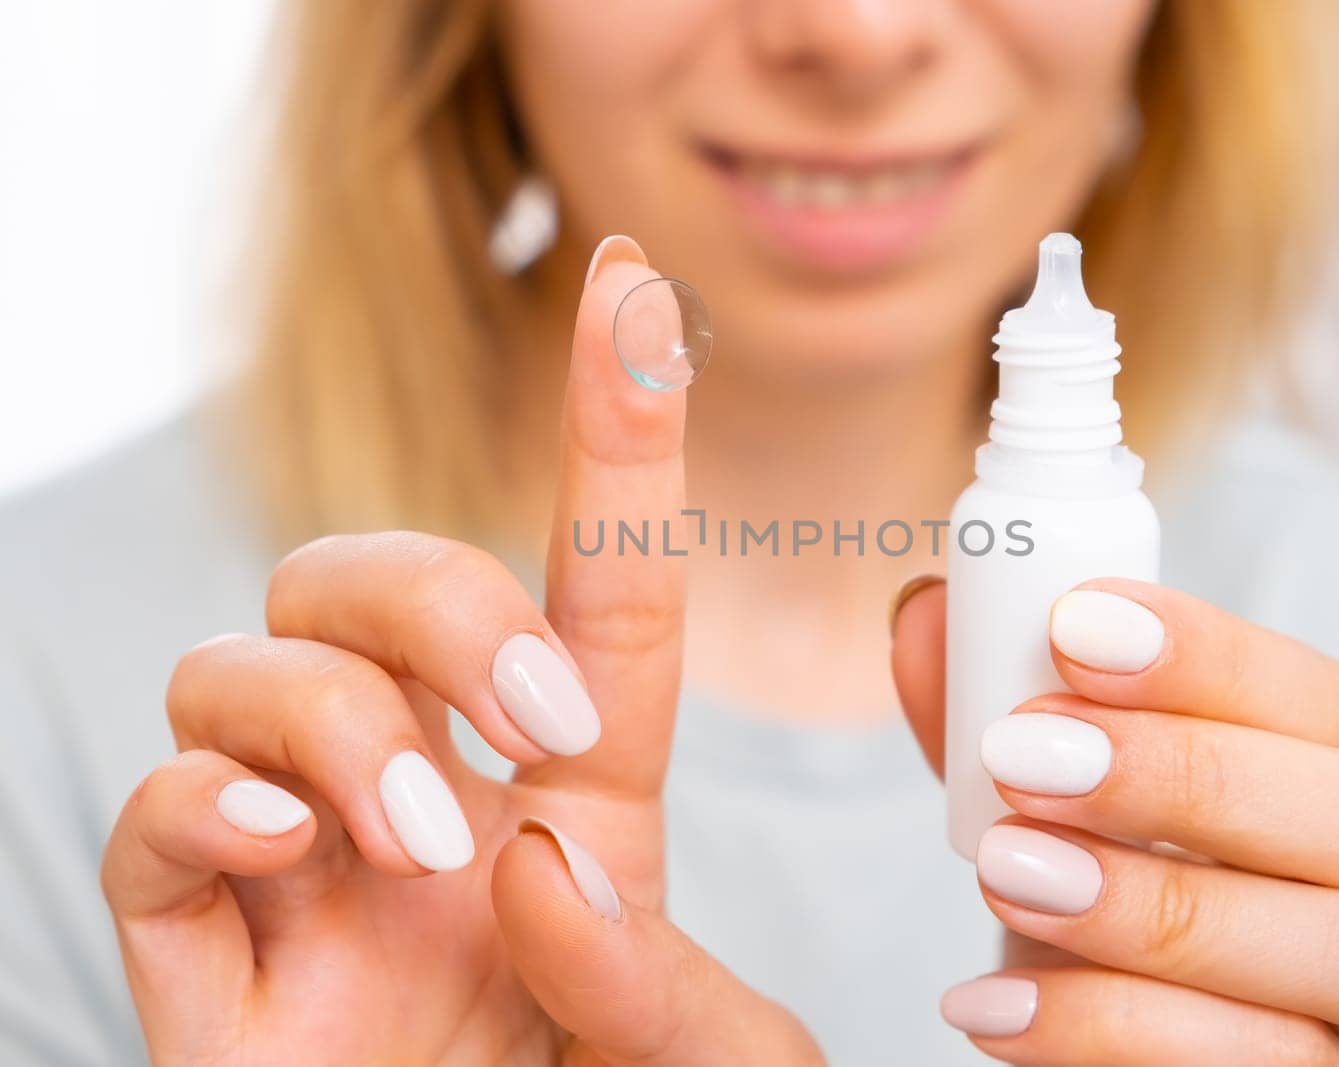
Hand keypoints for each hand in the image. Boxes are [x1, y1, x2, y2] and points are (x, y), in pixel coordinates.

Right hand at [100, 237, 818, 1065]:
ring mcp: (302, 863)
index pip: (598, 586)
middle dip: (445, 598)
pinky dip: (202, 798)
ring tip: (418, 842)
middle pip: (372, 575)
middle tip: (539, 720)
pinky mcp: (198, 947)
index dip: (618, 436)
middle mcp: (425, 799)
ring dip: (340, 717)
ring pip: (248, 660)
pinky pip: (153, 807)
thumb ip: (665, 986)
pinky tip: (281, 842)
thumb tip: (532, 863)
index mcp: (572, 806)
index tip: (643, 293)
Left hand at [892, 577, 1338, 1064]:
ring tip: (1007, 875)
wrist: (1139, 1062)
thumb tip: (923, 618)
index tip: (1074, 628)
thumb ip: (1001, 719)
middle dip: (1197, 777)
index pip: (1338, 703)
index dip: (1213, 658)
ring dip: (1164, 908)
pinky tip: (998, 1006)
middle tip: (1026, 757)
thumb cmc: (1124, 918)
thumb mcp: (1064, 814)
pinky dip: (1121, 1033)